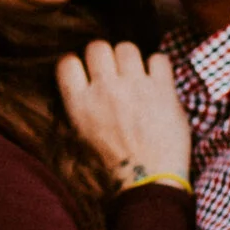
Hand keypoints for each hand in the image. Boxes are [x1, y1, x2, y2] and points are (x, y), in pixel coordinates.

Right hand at [55, 38, 191, 186]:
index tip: (85, 72)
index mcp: (79, 104)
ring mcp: (135, 86)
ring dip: (131, 59)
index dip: (76, 64)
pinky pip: (159, 58)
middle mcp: (104, 90)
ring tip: (136, 75)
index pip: (66, 63)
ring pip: (127, 47)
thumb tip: (79, 86)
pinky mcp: (162, 89)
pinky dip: (158, 67)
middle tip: (113, 72)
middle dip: (104, 56)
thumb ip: (78, 108)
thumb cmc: (113, 167)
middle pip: (97, 47)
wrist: (148, 182)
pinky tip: (157, 81)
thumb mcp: (81, 140)